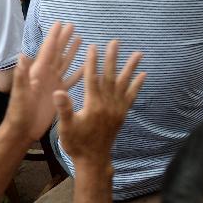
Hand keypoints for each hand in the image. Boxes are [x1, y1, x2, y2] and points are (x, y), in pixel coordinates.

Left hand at [2, 22, 82, 141]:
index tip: (60, 23)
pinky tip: (88, 66)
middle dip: (64, 39)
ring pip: (65, 63)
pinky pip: (71, 79)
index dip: (53, 36)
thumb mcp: (20, 94)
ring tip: (80, 39)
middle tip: (72, 26)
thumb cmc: (19, 112)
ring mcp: (53, 83)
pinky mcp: (58, 93)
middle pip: (58, 52)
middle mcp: (46, 74)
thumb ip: (22, 75)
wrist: (22, 130)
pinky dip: (79, 72)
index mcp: (38, 72)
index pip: (48, 50)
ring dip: (71, 51)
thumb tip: (22, 55)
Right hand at [53, 40, 144, 167]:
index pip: (92, 78)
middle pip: (110, 76)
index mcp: (93, 105)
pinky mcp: (122, 114)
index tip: (93, 46)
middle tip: (115, 42)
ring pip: (124, 83)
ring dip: (130, 67)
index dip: (92, 61)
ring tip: (139, 53)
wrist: (93, 159)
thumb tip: (58, 92)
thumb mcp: (65, 128)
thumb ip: (64, 109)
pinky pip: (131, 96)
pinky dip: (137, 85)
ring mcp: (117, 108)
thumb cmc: (76, 144)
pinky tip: (143, 74)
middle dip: (112, 58)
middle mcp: (108, 104)